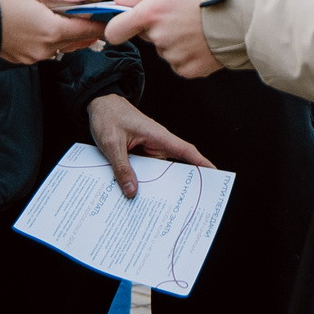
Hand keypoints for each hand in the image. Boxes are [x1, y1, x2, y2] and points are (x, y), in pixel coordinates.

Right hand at [0, 0, 110, 64]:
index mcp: (52, 31)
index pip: (89, 30)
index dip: (104, 21)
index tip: (113, 12)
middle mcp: (46, 49)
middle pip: (78, 39)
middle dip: (89, 26)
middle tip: (98, 11)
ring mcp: (34, 56)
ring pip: (64, 45)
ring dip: (71, 32)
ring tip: (76, 15)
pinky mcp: (24, 58)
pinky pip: (47, 49)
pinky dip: (54, 37)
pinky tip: (50, 23)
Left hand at [86, 94, 213, 197]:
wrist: (99, 105)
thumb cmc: (108, 116)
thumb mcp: (111, 144)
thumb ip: (122, 168)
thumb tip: (132, 192)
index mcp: (157, 136)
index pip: (185, 150)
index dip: (201, 162)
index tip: (215, 174)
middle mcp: (157, 143)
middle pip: (176, 165)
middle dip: (183, 183)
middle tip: (189, 205)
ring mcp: (149, 149)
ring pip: (160, 170)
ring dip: (161, 186)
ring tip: (163, 208)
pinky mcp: (140, 153)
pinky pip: (147, 170)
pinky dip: (146, 182)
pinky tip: (141, 196)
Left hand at [105, 0, 220, 77]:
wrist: (243, 14)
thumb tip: (120, 1)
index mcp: (152, 13)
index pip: (116, 30)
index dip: (117, 28)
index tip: (123, 27)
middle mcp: (159, 37)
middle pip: (148, 37)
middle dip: (159, 28)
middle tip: (182, 17)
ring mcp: (174, 56)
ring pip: (165, 51)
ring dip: (175, 42)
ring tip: (198, 29)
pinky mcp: (188, 70)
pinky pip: (179, 64)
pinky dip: (188, 56)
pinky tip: (203, 42)